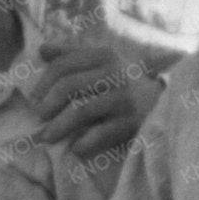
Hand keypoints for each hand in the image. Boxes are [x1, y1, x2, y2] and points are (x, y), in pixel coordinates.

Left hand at [33, 40, 149, 158]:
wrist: (165, 99)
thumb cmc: (125, 79)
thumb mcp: (103, 60)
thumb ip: (73, 53)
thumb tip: (42, 50)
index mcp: (105, 55)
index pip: (64, 65)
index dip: (43, 82)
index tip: (34, 98)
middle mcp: (115, 73)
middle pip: (69, 86)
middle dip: (47, 104)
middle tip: (39, 117)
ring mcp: (125, 98)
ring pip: (81, 111)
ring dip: (58, 127)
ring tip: (46, 137)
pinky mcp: (133, 122)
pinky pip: (101, 134)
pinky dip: (84, 144)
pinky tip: (75, 149)